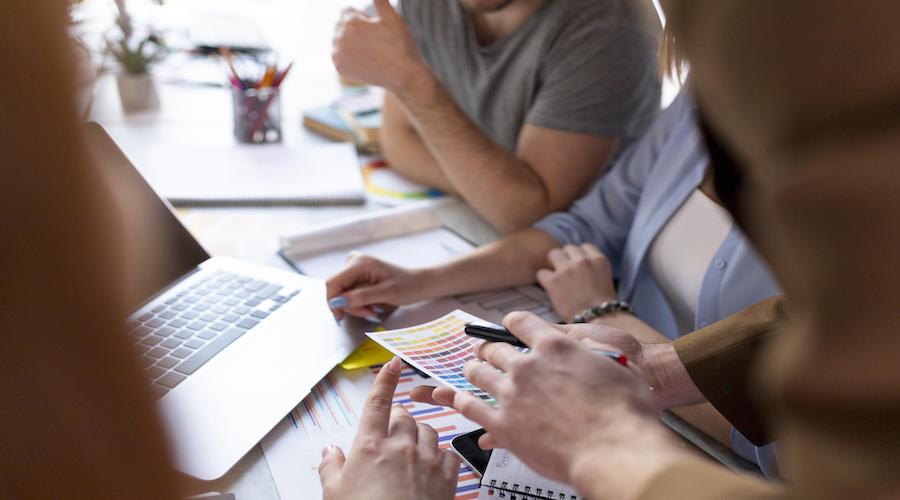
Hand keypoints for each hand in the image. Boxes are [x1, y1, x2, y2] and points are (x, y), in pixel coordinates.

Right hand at [319, 357, 460, 499]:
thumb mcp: (334, 495)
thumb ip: (331, 467)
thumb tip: (330, 451)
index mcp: (370, 446)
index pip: (378, 402)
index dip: (385, 379)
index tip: (392, 364)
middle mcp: (401, 447)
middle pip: (404, 416)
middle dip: (397, 420)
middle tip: (389, 436)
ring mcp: (427, 460)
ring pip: (429, 431)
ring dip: (419, 436)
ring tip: (409, 452)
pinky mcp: (447, 477)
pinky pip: (449, 454)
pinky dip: (441, 456)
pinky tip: (432, 466)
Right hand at [326, 253, 427, 321]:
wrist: (419, 283)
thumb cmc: (407, 286)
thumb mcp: (385, 294)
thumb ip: (360, 297)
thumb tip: (336, 302)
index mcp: (358, 263)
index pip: (332, 284)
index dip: (333, 302)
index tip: (342, 318)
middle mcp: (353, 261)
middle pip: (337, 290)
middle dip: (350, 306)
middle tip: (370, 312)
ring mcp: (354, 267)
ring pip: (342, 293)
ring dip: (356, 306)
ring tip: (374, 309)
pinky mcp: (357, 275)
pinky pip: (349, 292)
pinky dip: (358, 302)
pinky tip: (372, 304)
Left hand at [332, 0, 427, 92]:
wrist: (402, 75)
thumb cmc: (399, 44)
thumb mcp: (392, 16)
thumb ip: (380, 0)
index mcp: (351, 22)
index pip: (347, 10)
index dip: (363, 18)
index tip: (375, 28)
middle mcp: (340, 38)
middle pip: (341, 24)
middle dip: (355, 29)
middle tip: (375, 41)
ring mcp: (338, 54)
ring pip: (339, 39)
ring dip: (350, 41)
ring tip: (370, 50)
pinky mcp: (339, 67)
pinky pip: (339, 54)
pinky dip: (348, 55)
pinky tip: (363, 59)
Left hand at [450, 312, 691, 499]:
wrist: (616, 451)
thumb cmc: (625, 412)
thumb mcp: (618, 364)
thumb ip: (593, 352)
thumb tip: (584, 348)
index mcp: (554, 345)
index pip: (521, 322)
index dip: (513, 322)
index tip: (508, 325)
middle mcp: (527, 366)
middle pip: (494, 348)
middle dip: (489, 348)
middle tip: (486, 351)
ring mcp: (511, 395)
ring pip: (478, 373)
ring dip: (474, 369)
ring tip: (472, 370)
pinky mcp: (503, 425)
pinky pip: (471, 407)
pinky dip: (464, 401)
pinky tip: (462, 400)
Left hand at [536, 244, 616, 320]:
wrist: (598, 321)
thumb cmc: (604, 306)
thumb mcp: (605, 279)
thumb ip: (592, 268)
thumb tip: (577, 265)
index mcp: (598, 259)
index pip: (585, 247)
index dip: (579, 256)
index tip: (578, 266)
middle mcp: (582, 260)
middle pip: (568, 248)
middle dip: (566, 259)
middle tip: (566, 273)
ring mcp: (567, 269)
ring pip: (553, 254)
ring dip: (553, 265)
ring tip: (557, 279)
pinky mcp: (553, 281)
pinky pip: (541, 273)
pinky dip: (544, 280)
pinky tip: (551, 289)